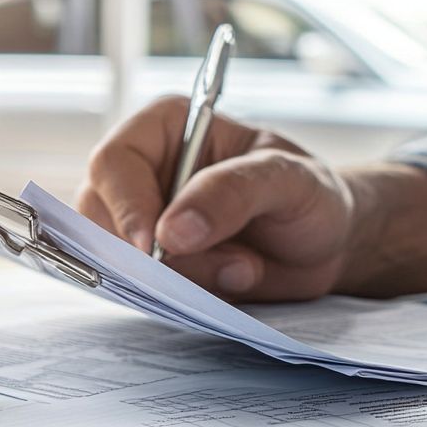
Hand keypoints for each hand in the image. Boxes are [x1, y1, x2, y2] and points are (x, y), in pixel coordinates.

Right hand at [77, 96, 356, 300]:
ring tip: (246, 269)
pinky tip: (229, 286)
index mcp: (165, 128)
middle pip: (100, 217)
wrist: (326, 245)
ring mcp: (143, 223)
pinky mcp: (154, 267)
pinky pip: (142, 290)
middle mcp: (144, 173)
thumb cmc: (309, 194)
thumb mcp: (288, 179)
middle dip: (158, 255)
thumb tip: (171, 232)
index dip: (126, 206)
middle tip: (230, 266)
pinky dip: (182, 299)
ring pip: (119, 262)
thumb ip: (233, 193)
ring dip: (182, 280)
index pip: (113, 163)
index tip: (155, 246)